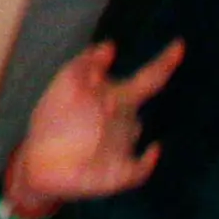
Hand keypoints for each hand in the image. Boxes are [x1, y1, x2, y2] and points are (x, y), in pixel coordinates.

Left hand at [2, 40, 182, 217]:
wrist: (39, 163)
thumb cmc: (52, 122)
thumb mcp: (64, 87)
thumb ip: (85, 64)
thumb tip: (109, 45)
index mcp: (117, 98)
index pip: (147, 78)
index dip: (164, 62)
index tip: (180, 44)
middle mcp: (127, 120)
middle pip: (136, 100)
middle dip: (120, 97)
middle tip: (98, 103)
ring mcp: (129, 146)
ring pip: (134, 128)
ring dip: (115, 124)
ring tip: (85, 130)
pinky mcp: (126, 174)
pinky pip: (144, 166)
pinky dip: (147, 158)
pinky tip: (145, 149)